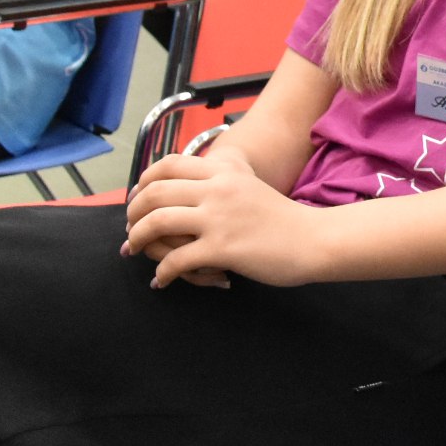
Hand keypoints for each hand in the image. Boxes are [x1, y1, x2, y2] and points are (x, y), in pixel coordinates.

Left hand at [123, 152, 313, 286]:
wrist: (313, 240)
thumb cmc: (282, 218)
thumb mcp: (251, 182)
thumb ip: (227, 173)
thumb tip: (201, 168)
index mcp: (224, 171)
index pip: (167, 165)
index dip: (143, 182)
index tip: (136, 199)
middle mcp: (217, 189)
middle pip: (155, 193)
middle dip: (134, 213)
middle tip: (131, 229)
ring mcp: (219, 218)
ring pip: (157, 223)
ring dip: (138, 239)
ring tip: (134, 250)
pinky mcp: (222, 248)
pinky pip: (176, 261)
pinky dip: (162, 272)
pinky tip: (161, 279)